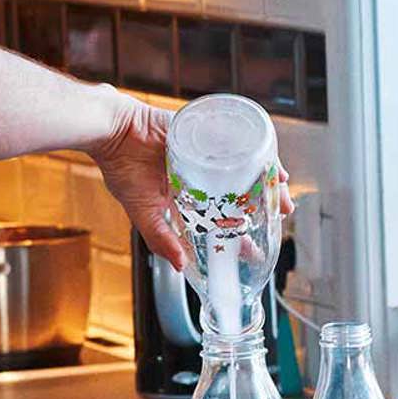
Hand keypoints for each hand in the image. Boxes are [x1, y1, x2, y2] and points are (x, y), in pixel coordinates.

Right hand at [89, 97, 297, 271]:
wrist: (113, 132)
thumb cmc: (122, 169)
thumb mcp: (142, 211)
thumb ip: (160, 238)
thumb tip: (180, 266)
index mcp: (188, 198)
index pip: (221, 220)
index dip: (239, 234)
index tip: (255, 248)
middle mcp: (202, 176)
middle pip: (240, 192)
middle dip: (264, 203)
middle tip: (284, 212)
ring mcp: (206, 155)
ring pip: (244, 167)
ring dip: (266, 177)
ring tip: (284, 188)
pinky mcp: (207, 133)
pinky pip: (236, 141)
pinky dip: (255, 149)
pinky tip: (269, 161)